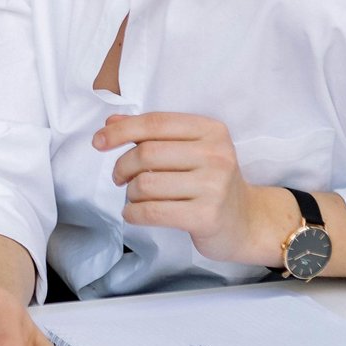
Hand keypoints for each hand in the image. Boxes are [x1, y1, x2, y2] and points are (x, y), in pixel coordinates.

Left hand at [97, 112, 281, 266]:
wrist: (246, 222)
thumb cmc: (210, 182)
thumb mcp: (189, 150)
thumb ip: (152, 134)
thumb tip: (111, 123)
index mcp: (211, 130)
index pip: (155, 123)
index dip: (121, 131)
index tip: (98, 142)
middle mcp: (216, 155)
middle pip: (147, 153)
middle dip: (122, 166)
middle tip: (119, 178)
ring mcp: (214, 187)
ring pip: (146, 184)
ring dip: (130, 193)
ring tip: (135, 197)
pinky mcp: (207, 217)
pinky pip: (153, 212)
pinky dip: (133, 213)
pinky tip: (132, 214)